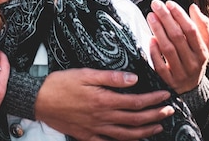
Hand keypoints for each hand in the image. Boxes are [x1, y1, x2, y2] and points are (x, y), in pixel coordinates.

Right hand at [35, 68, 173, 140]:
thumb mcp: (85, 74)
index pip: (135, 102)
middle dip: (155, 115)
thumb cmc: (61, 83)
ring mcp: (95, 130)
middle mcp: (102, 118)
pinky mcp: (87, 136)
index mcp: (103, 101)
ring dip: (145, 131)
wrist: (38, 100)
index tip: (165, 95)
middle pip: (135, 120)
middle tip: (169, 110)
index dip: (153, 100)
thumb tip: (133, 78)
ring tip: (158, 126)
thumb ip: (110, 77)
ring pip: (126, 135)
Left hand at [147, 0, 208, 93]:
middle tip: (155, 4)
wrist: (190, 87)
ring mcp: (181, 73)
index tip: (169, 3)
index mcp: (202, 51)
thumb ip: (202, 26)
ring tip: (151, 16)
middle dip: (166, 18)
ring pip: (168, 49)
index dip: (180, 15)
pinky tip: (150, 39)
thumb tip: (194, 7)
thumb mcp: (205, 44)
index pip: (192, 30)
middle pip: (178, 37)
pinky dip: (155, 52)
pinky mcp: (168, 81)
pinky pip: (160, 66)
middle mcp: (193, 62)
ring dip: (158, 31)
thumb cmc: (194, 58)